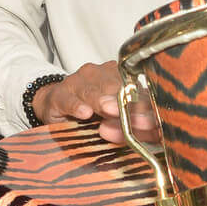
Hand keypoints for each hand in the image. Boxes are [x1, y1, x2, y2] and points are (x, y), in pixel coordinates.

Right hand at [33, 60, 160, 145]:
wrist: (56, 106)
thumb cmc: (91, 114)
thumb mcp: (115, 121)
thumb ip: (133, 126)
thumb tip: (148, 130)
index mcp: (118, 76)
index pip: (134, 88)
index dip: (143, 104)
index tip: (150, 120)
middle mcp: (99, 74)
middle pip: (115, 86)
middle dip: (124, 103)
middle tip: (131, 116)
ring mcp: (78, 82)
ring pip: (92, 91)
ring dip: (102, 101)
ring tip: (108, 110)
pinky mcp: (59, 94)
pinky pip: (69, 99)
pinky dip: (77, 106)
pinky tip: (84, 113)